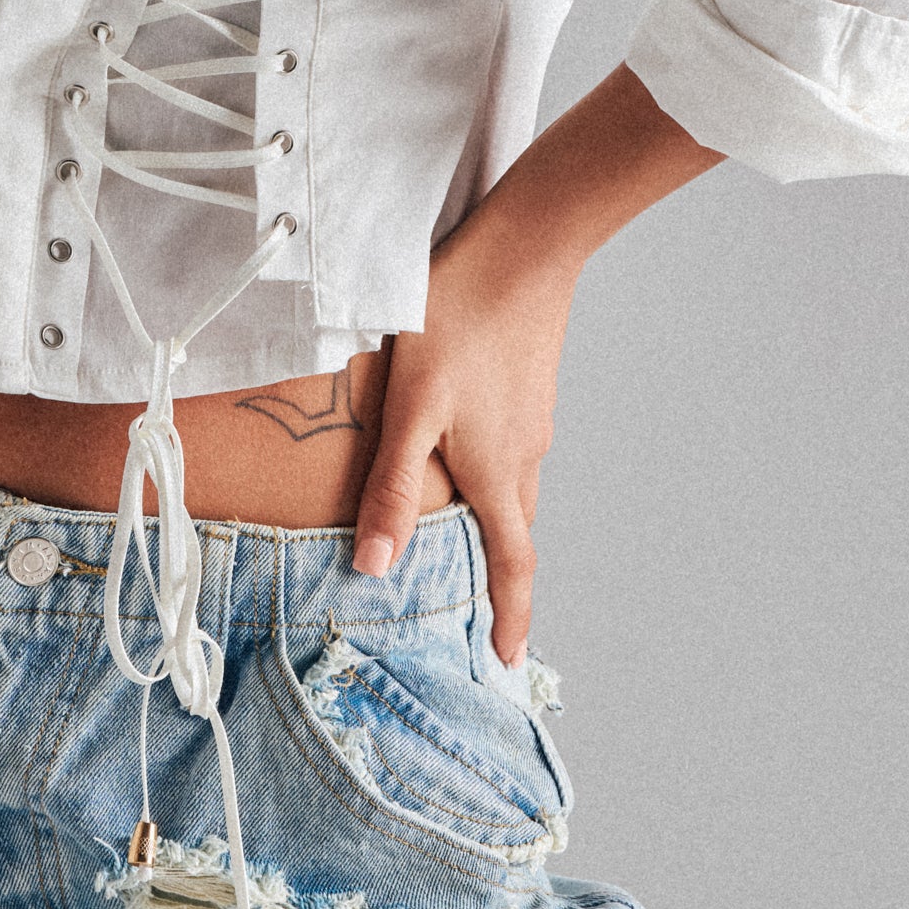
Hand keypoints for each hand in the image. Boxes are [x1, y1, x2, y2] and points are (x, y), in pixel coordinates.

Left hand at [351, 199, 574, 666]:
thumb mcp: (411, 407)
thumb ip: (393, 488)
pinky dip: (494, 473)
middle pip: (515, 531)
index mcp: (499, 474)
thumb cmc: (459, 320)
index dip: (510, 618)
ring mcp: (532, 418)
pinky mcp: (529, 384)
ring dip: (495, 523)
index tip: (509, 663)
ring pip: (514, 487)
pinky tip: (463, 451)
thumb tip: (376, 569)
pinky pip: (513, 448)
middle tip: (481, 613)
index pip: (511, 566)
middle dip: (501, 579)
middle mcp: (525, 455)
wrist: (526, 244)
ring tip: (463, 539)